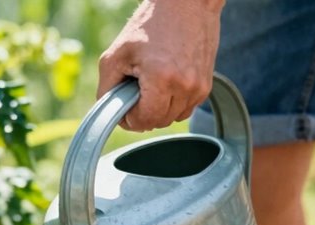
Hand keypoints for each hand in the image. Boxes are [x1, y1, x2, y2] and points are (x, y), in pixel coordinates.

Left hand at [98, 0, 223, 131]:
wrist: (186, 5)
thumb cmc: (149, 25)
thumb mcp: (115, 55)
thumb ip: (106, 89)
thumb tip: (110, 114)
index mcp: (162, 79)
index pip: (144, 121)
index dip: (129, 119)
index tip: (123, 105)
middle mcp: (185, 86)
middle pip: (159, 122)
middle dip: (142, 114)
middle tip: (134, 92)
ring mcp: (199, 87)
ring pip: (173, 118)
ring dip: (158, 110)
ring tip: (150, 85)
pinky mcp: (207, 85)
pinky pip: (186, 108)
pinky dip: (173, 103)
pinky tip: (165, 83)